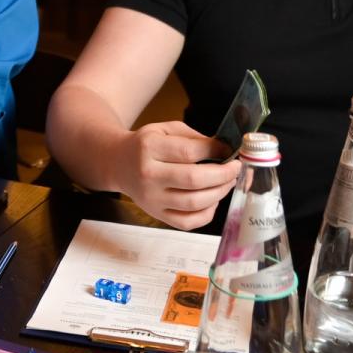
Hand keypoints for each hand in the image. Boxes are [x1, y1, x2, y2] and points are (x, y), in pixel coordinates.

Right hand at [118, 121, 241, 229]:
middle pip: (194, 180)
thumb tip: (223, 150)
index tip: (227, 151)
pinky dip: (207, 213)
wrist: (118, 163)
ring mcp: (152, 199)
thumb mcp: (165, 129)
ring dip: (219, 193)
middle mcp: (148, 175)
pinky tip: (212, 200)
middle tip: (235, 168)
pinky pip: (188, 222)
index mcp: (149, 148)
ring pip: (194, 203)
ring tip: (227, 182)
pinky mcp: (157, 214)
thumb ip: (193, 138)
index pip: (188, 152)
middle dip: (223, 174)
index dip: (215, 151)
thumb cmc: (146, 145)